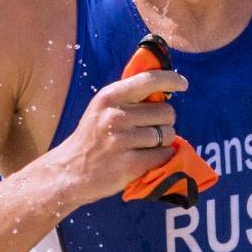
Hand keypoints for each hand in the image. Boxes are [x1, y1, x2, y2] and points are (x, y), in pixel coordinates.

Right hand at [52, 69, 188, 206]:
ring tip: (145, 146)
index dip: (171, 80)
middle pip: (166, 112)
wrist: (69, 172)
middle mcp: (115, 116)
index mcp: (110, 97)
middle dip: (165, 121)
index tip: (182, 84)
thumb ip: (129, 97)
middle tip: (150, 129)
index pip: (149, 80)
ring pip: (167, 134)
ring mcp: (122, 141)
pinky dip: (161, 158)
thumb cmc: (92, 138)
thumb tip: (164, 86)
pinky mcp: (130, 164)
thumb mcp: (102, 109)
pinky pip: (163, 155)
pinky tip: (146, 159)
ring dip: (164, 141)